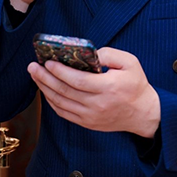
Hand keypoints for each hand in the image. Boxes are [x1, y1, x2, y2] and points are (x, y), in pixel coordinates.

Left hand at [27, 47, 160, 137]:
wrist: (143, 113)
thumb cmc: (136, 85)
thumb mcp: (130, 62)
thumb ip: (109, 54)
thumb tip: (88, 53)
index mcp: (108, 87)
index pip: (78, 80)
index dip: (60, 71)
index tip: (48, 62)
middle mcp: (97, 104)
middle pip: (65, 91)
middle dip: (45, 78)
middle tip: (33, 67)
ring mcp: (91, 116)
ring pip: (61, 103)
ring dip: (45, 89)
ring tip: (35, 76)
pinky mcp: (88, 123)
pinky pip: (64, 113)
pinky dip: (52, 102)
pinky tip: (46, 91)